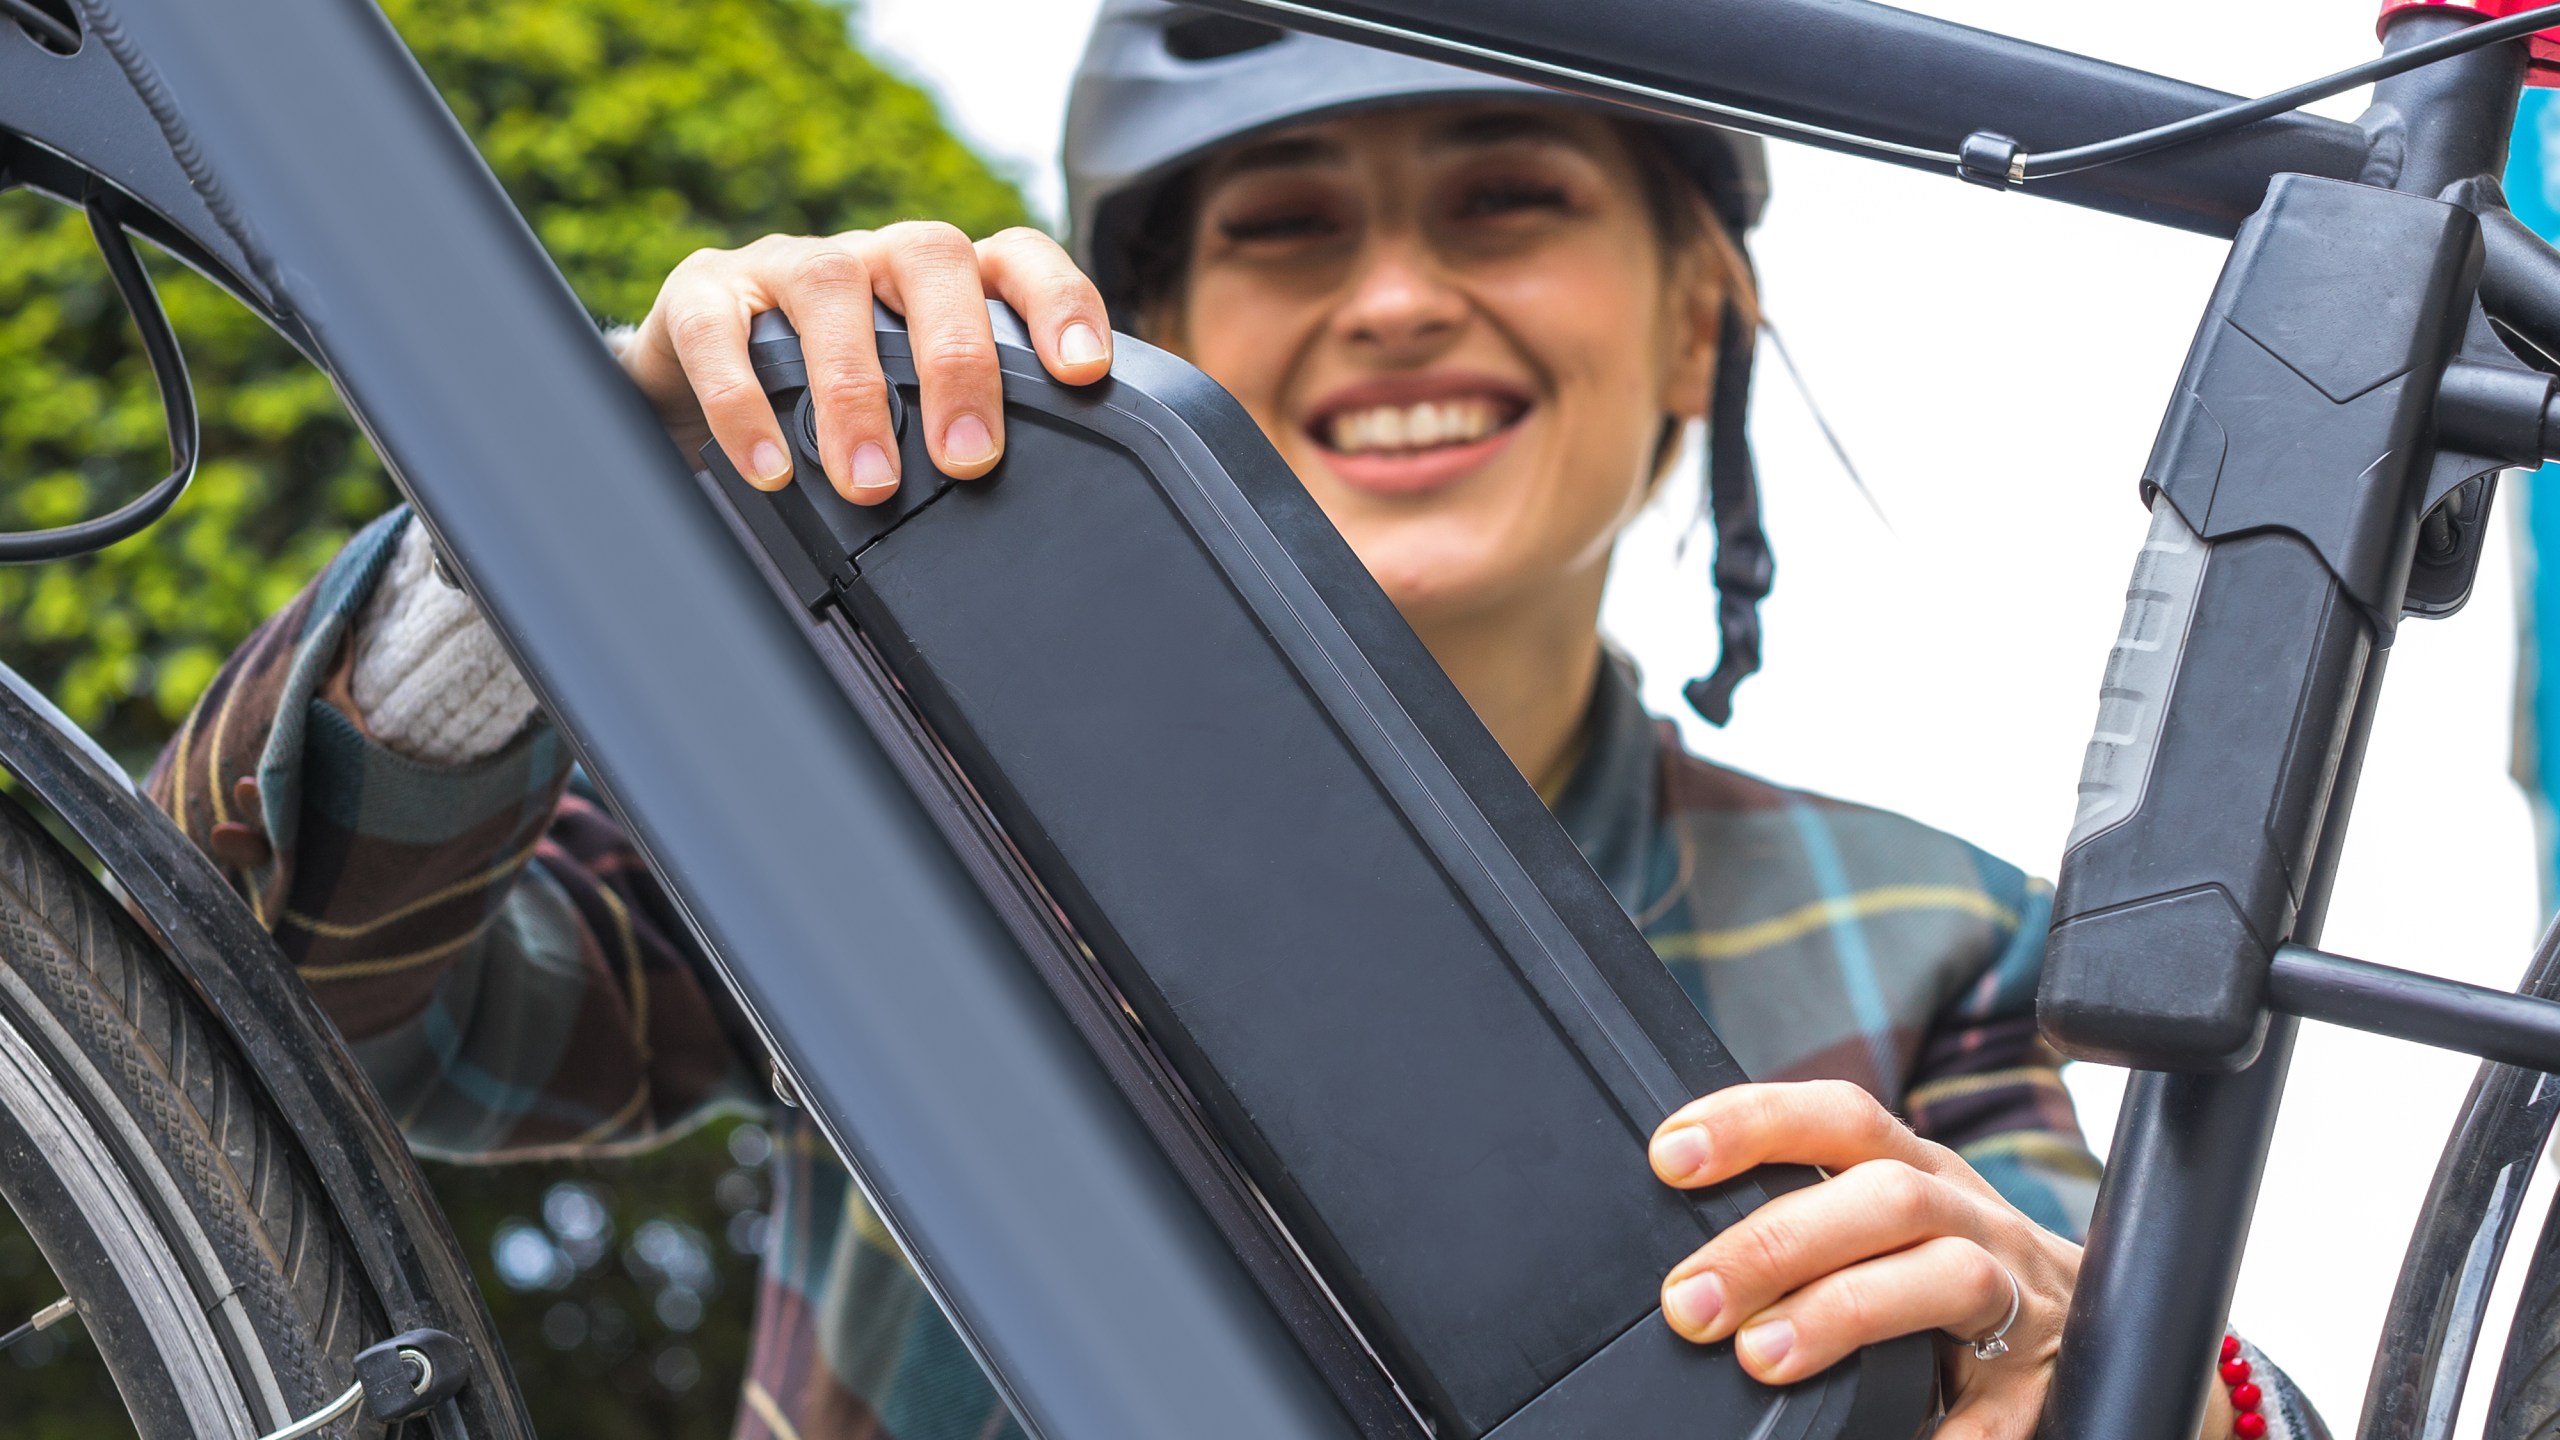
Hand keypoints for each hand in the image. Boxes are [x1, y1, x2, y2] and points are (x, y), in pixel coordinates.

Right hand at [620, 224, 1113, 502]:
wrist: (693, 381)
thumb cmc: (829, 399)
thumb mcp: (909, 408)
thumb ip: (963, 434)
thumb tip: (1036, 530)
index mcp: (941, 280)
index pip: (1016, 256)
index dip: (1058, 300)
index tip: (1084, 373)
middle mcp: (873, 257)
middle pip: (932, 259)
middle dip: (957, 359)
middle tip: (969, 458)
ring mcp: (785, 265)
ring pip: (830, 284)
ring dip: (855, 387)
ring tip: (871, 483)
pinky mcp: (703, 294)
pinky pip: (720, 331)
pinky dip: (742, 401)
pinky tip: (770, 469)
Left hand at [1648, 1080, 2096, 1438]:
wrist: (2097, 1332)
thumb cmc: (1954, 1273)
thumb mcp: (1888, 1225)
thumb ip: (1811, 1221)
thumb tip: (1693, 1262)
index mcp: (1921, 1173)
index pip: (1841, 1117)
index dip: (1756, 1123)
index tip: (1671, 1157)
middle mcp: (1972, 1220)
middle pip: (1885, 1198)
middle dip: (1775, 1242)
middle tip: (1690, 1301)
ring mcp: (2019, 1300)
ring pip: (1948, 1276)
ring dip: (1843, 1311)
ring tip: (1762, 1358)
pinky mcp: (2041, 1386)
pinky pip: (1995, 1414)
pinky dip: (1941, 1433)